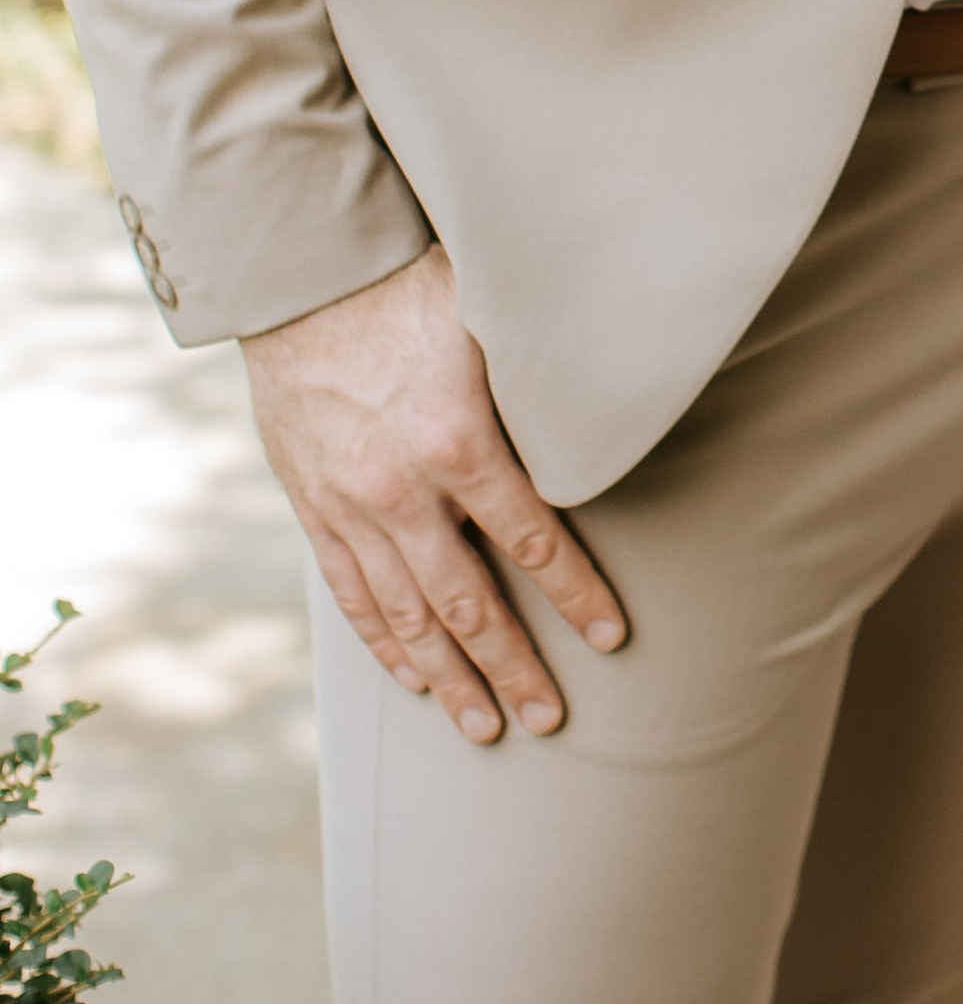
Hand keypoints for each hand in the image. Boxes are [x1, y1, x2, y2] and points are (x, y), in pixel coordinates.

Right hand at [242, 246, 625, 744]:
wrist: (304, 277)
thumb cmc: (412, 286)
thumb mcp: (491, 323)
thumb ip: (541, 384)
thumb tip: (617, 407)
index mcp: (458, 442)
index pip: (533, 542)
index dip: (576, 595)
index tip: (612, 637)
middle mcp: (401, 489)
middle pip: (470, 602)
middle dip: (514, 666)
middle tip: (550, 718)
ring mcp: (351, 506)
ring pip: (407, 615)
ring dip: (450, 676)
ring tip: (484, 727)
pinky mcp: (313, 507)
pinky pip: (352, 593)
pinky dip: (385, 642)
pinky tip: (414, 677)